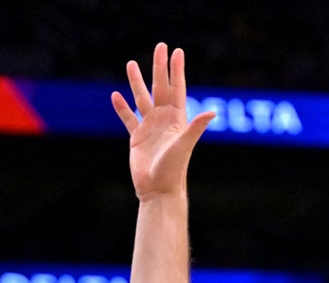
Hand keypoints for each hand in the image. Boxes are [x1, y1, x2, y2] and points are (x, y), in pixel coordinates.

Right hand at [112, 43, 214, 200]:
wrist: (158, 190)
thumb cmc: (174, 170)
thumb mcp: (184, 145)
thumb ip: (196, 127)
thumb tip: (213, 111)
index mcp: (177, 118)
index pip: (177, 88)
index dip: (176, 70)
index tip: (177, 51)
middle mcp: (164, 119)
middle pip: (160, 87)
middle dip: (159, 67)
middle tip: (159, 46)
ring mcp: (150, 127)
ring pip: (142, 98)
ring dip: (137, 82)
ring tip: (131, 63)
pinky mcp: (137, 138)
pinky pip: (128, 118)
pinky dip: (122, 108)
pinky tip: (115, 96)